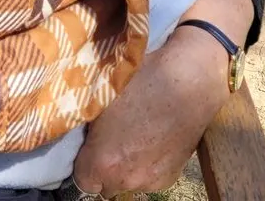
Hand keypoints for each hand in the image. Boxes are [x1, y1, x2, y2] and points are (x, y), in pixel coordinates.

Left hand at [71, 25, 229, 193]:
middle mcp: (126, 178)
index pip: (81, 179)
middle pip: (104, 183)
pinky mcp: (171, 176)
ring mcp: (150, 180)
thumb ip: (85, 126)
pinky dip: (145, 166)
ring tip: (133, 136)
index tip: (89, 144)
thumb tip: (74, 131)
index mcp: (103, 161)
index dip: (83, 160)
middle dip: (103, 165)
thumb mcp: (101, 96)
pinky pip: (147, 178)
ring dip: (125, 167)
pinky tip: (151, 140)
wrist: (190, 81)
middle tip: (110, 138)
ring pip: (127, 181)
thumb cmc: (142, 81)